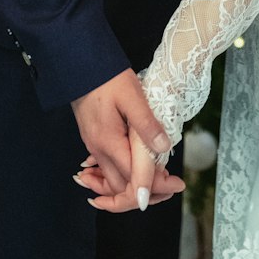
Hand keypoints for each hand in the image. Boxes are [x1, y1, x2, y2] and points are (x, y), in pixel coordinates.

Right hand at [71, 68, 171, 197]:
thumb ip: (146, 124)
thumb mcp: (131, 96)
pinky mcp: (94, 140)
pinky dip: (123, 177)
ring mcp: (94, 147)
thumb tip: (163, 147)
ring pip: (113, 181)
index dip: (157, 186)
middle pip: (122, 188)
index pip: (133, 179)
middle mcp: (99, 150)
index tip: (178, 183)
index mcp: (109, 142)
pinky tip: (137, 172)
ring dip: (136, 187)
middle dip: (148, 193)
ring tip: (160, 181)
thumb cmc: (107, 77)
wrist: (80, 65)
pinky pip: (107, 170)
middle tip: (172, 185)